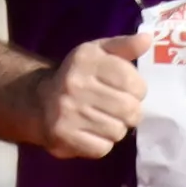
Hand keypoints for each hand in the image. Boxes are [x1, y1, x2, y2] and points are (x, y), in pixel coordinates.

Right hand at [34, 36, 144, 157]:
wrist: (38, 102)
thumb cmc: (77, 76)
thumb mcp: (98, 53)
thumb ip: (124, 46)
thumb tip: (147, 39)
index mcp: (87, 60)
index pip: (132, 82)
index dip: (138, 90)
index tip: (130, 91)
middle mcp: (75, 84)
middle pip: (129, 109)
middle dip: (131, 112)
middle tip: (121, 110)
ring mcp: (68, 112)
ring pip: (117, 131)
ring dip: (116, 128)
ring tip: (105, 120)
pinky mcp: (64, 136)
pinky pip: (102, 148)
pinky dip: (103, 143)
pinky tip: (93, 133)